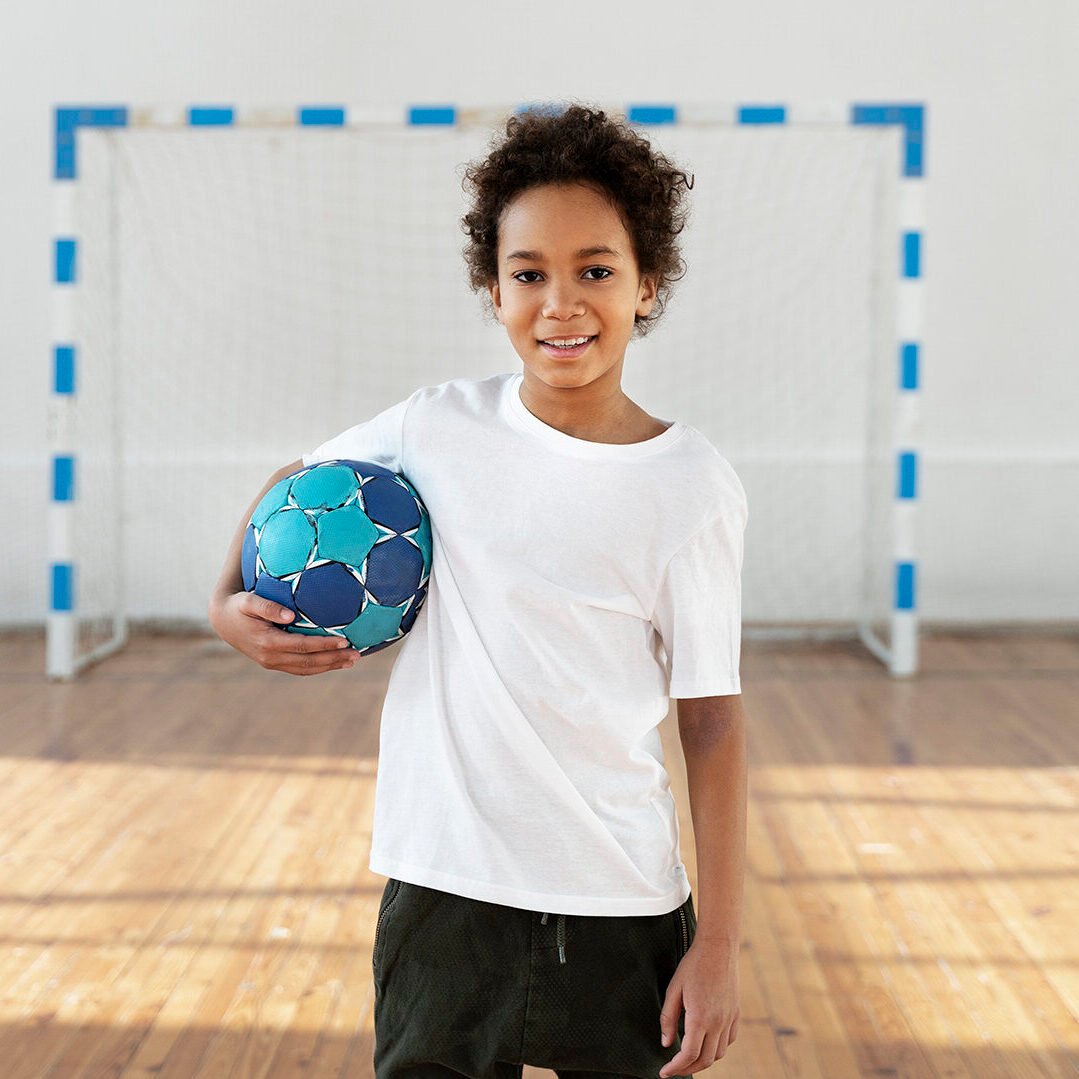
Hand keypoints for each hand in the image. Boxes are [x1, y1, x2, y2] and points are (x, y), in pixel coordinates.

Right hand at [209, 591, 356, 675]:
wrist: (222, 621)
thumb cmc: (239, 605)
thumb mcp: (249, 601)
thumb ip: (268, 607)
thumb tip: (290, 615)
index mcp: (268, 643)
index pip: (303, 646)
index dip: (324, 645)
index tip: (344, 640)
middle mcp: (271, 657)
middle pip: (309, 662)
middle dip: (334, 659)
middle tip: (357, 654)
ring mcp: (272, 663)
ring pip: (306, 669)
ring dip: (330, 666)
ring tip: (351, 660)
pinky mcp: (274, 663)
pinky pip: (300, 669)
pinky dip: (319, 667)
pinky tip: (334, 662)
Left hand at [658, 939, 739, 1075]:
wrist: (718, 948)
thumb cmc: (693, 966)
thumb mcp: (674, 990)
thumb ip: (668, 1019)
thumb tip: (667, 1044)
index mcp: (700, 1018)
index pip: (689, 1055)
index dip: (675, 1068)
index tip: (664, 1072)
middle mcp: (718, 1023)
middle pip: (705, 1060)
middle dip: (688, 1069)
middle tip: (674, 1068)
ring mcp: (729, 1019)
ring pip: (718, 1054)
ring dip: (703, 1060)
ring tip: (688, 1057)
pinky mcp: (736, 1013)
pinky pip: (729, 1040)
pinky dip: (717, 1048)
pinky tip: (706, 1042)